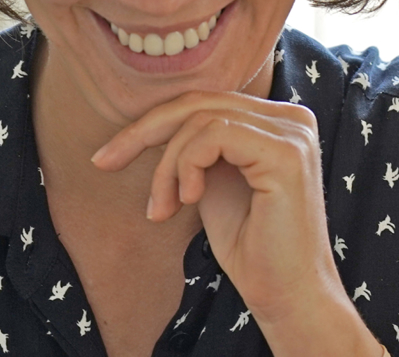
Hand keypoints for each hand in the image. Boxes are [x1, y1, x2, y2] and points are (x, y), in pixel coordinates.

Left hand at [91, 91, 375, 353]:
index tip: (106, 158)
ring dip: (166, 166)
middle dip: (142, 133)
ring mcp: (293, 132)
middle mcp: (293, 117)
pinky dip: (185, 165)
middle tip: (105, 164)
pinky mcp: (286, 152)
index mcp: (277, 122)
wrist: (287, 295)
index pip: (204, 102)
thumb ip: (197, 147)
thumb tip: (150, 121)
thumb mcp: (212, 183)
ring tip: (162, 209)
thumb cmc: (251, 248)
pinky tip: (188, 200)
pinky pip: (213, 134)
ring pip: (200, 118)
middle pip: (198, 101)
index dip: (150, 124)